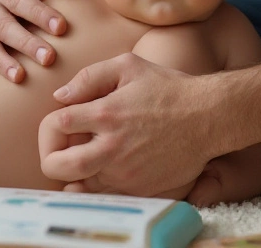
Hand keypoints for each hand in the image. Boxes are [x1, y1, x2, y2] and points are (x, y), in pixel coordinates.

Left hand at [38, 53, 219, 196]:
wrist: (210, 117)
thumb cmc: (169, 88)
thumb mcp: (129, 66)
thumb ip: (90, 77)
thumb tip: (59, 97)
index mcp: (106, 114)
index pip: (55, 126)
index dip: (51, 126)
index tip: (63, 123)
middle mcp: (112, 147)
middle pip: (56, 166)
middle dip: (51, 157)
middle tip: (63, 149)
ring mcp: (126, 173)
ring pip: (79, 184)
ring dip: (77, 172)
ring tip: (91, 154)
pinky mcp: (140, 189)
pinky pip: (106, 194)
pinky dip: (100, 183)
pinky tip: (111, 165)